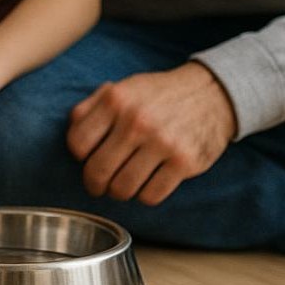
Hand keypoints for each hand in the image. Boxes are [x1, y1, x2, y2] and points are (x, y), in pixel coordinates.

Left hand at [66, 62, 236, 205]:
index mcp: (116, 100)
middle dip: (95, 184)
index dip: (80, 157)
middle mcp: (136, 121)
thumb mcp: (124, 88)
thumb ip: (92, 106)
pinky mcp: (184, 162)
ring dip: (120, 192)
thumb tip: (72, 130)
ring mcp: (162, 142)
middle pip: (97, 172)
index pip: (78, 144)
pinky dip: (145, 195)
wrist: (211, 93)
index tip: (88, 159)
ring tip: (124, 183)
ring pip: (123, 189)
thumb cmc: (160, 95)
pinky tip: (149, 182)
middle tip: (100, 185)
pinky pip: (151, 196)